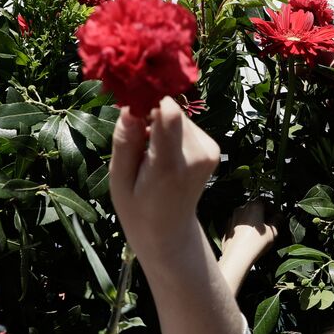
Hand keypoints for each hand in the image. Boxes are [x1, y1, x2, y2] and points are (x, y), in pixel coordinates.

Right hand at [108, 97, 219, 260]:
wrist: (169, 230)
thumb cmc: (137, 207)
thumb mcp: (119, 179)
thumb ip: (125, 142)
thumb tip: (129, 107)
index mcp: (171, 166)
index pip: (170, 114)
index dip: (149, 102)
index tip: (131, 112)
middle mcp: (198, 156)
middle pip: (172, 111)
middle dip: (151, 116)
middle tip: (136, 142)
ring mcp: (210, 152)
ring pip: (179, 116)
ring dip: (161, 125)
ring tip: (150, 155)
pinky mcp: (213, 148)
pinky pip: (186, 125)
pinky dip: (172, 133)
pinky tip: (164, 155)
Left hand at [218, 200, 279, 279]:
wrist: (237, 256)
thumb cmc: (256, 243)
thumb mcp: (273, 232)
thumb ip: (277, 221)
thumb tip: (279, 216)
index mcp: (254, 206)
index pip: (265, 201)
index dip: (272, 208)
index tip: (276, 216)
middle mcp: (241, 208)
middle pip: (254, 207)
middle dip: (262, 214)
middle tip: (269, 224)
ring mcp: (232, 217)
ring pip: (245, 215)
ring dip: (252, 220)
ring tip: (258, 232)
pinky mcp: (227, 227)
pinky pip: (238, 224)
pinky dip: (244, 227)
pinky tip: (248, 237)